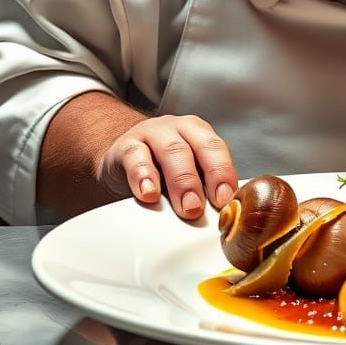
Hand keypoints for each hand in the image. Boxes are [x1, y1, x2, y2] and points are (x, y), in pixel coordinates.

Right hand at [97, 114, 237, 219]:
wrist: (119, 159)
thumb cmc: (159, 169)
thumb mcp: (185, 174)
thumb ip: (202, 188)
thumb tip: (220, 216)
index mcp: (199, 133)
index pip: (217, 149)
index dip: (223, 173)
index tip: (225, 201)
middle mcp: (179, 129)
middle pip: (198, 148)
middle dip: (204, 180)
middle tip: (201, 208)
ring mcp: (152, 133)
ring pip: (171, 151)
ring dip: (180, 181)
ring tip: (184, 207)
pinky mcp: (126, 145)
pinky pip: (135, 156)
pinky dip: (143, 175)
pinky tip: (148, 194)